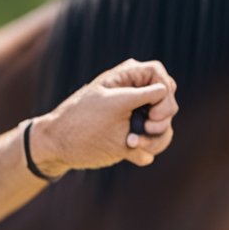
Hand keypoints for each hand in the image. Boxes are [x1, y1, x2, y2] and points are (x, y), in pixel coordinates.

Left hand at [29, 58, 178, 175]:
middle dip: (161, 119)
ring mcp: (137, 116)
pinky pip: (157, 141)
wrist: (60, 147)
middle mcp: (135, 95)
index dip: (164, 94)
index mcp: (127, 78)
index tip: (153, 113)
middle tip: (146, 128)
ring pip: (165, 125)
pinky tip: (133, 153)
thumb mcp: (113, 104)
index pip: (160, 76)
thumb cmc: (81, 120)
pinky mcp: (135, 136)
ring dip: (156, 138)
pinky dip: (149, 149)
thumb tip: (165, 90)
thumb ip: (142, 95)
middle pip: (168, 102)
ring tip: (133, 145)